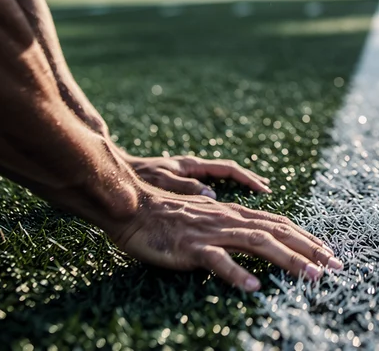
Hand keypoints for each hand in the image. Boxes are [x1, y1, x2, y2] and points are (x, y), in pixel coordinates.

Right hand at [108, 184, 342, 290]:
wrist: (133, 206)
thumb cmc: (169, 217)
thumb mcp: (208, 221)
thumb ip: (232, 228)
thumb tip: (258, 238)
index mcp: (236, 215)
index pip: (281, 224)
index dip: (307, 239)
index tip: (330, 254)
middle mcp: (230, 220)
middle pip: (279, 232)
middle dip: (311, 250)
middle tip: (336, 267)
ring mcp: (212, 233)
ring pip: (258, 244)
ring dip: (288, 261)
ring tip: (311, 277)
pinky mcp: (191, 247)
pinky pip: (217, 261)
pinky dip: (236, 274)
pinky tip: (254, 289)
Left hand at [122, 153, 271, 198]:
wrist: (111, 178)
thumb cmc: (135, 178)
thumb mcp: (161, 181)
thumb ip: (185, 187)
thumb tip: (212, 195)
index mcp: (191, 166)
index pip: (227, 169)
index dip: (247, 178)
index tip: (264, 188)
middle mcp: (192, 171)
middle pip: (228, 173)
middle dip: (249, 181)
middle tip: (268, 191)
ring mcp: (186, 179)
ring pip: (219, 183)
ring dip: (237, 190)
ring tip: (253, 200)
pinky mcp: (178, 189)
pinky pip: (207, 192)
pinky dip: (221, 198)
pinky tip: (224, 212)